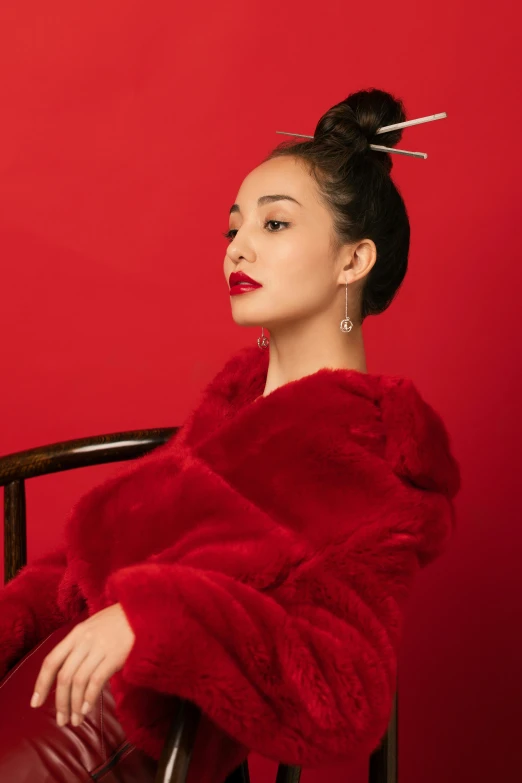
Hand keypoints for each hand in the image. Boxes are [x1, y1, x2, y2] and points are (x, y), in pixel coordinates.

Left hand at [30, 602, 134, 727]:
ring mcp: (99, 647)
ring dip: (74, 705)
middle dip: (60, 702)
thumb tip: (68, 673)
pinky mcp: (115, 655)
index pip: (51, 661)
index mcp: (76, 633)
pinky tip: (87, 709)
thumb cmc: (120, 620)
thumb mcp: (94, 627)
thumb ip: (80, 645)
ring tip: (75, 721)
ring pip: (78, 681)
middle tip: (61, 720)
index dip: (41, 683)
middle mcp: (84, 640)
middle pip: (64, 676)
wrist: (144, 609)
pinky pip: (96, 680)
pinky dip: (89, 697)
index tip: (35, 703)